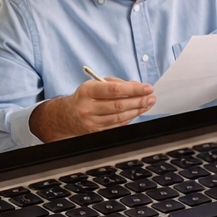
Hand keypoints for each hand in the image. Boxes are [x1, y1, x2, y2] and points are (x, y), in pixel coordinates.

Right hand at [29, 78, 154, 141]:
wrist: (66, 116)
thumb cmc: (84, 97)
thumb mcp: (94, 84)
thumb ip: (115, 83)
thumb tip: (136, 86)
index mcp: (87, 91)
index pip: (113, 90)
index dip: (133, 89)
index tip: (147, 87)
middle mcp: (87, 107)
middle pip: (118, 105)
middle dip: (138, 101)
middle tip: (151, 97)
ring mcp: (91, 122)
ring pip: (119, 117)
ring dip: (137, 110)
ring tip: (148, 104)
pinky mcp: (95, 132)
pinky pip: (117, 126)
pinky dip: (129, 118)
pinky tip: (137, 112)